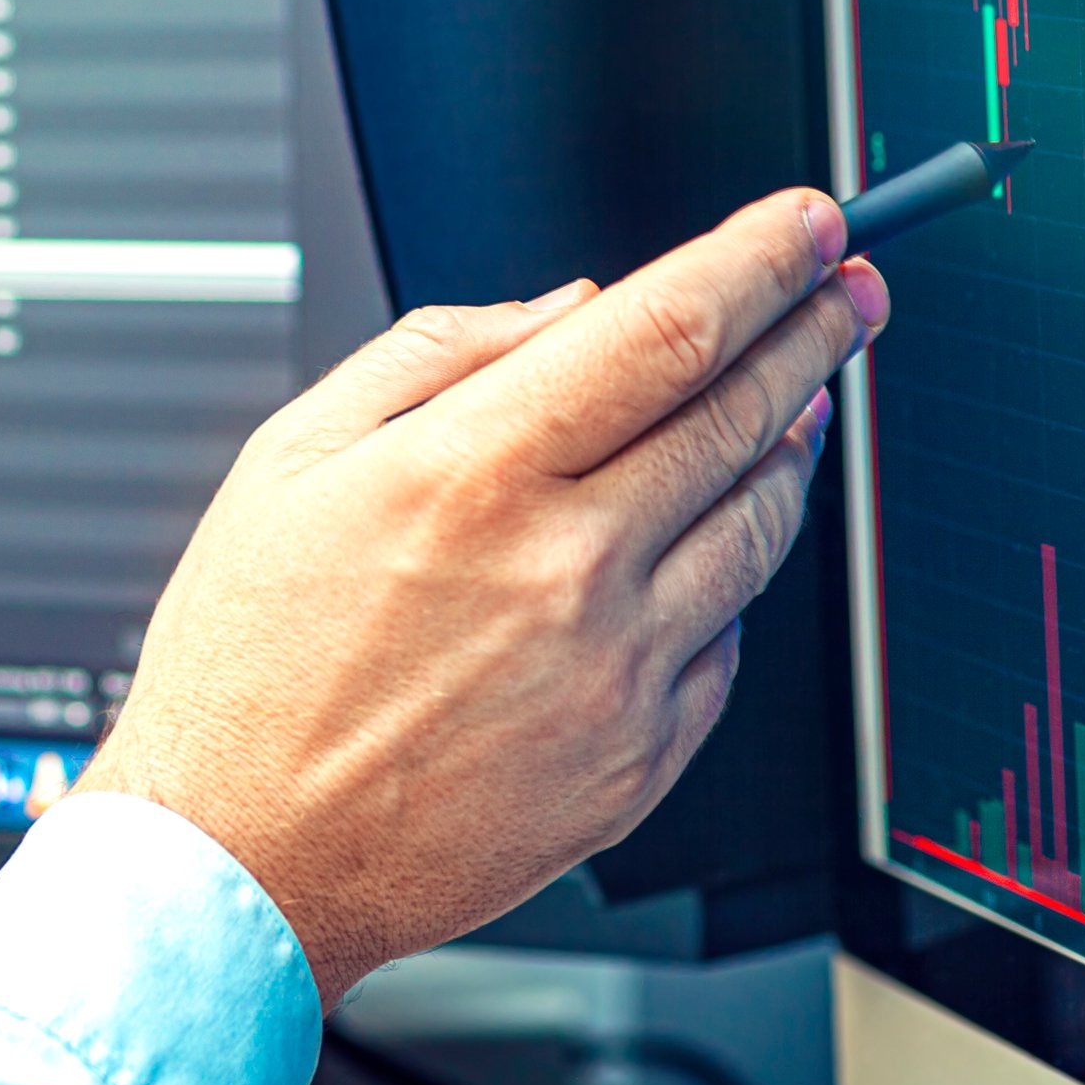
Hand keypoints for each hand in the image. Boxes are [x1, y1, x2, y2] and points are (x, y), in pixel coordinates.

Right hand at [79, 191, 887, 1004]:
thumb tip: (574, 305)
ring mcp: (616, 669)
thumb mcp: (294, 457)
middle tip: (843, 290)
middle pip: (742, 412)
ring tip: (794, 405)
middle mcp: (562, 567)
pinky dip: (728, 579)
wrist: (241, 860)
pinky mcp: (641, 758)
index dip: (758, 260)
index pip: (667, 327)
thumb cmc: (250, 666)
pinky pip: (728, 640)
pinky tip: (698, 551)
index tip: (806, 224)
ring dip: (793, 446)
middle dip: (811, 330)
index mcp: (473, 472)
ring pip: (761, 524)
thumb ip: (442, 352)